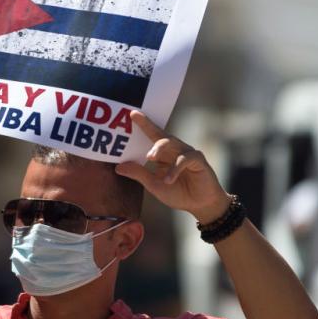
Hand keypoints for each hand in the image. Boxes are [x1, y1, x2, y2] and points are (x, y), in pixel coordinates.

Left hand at [115, 111, 230, 222]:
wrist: (200, 205)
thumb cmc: (178, 193)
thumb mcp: (154, 185)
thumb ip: (139, 174)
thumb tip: (118, 167)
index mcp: (164, 154)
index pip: (152, 136)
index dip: (143, 124)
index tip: (132, 113)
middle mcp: (175, 150)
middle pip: (161, 135)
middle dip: (148, 126)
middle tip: (135, 118)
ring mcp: (187, 153)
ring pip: (172, 143)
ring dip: (159, 148)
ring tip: (149, 157)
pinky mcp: (198, 160)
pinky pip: (185, 159)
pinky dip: (175, 169)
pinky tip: (168, 179)